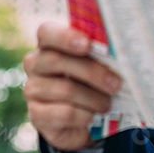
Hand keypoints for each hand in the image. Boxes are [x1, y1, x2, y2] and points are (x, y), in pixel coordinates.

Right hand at [23, 22, 122, 150]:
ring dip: (93, 98)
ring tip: (107, 104)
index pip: (47, 32)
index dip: (65, 37)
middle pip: (56, 61)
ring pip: (64, 89)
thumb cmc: (90, 83)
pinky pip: (64, 113)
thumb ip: (100, 55)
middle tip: (116, 84)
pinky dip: (84, 116)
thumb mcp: (95, 65)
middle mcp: (35, 64)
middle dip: (91, 72)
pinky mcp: (36, 115)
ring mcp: (32, 89)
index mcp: (48, 44)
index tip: (87, 45)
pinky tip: (93, 116)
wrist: (80, 120)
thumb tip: (121, 53)